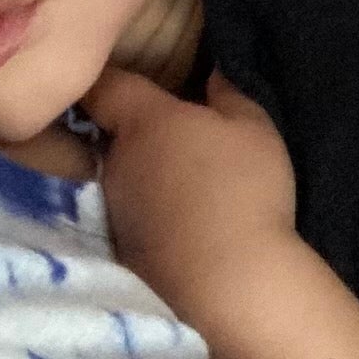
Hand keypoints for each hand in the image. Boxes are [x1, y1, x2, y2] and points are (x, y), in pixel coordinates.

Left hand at [81, 69, 297, 313]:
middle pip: (113, 135)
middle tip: (179, 135)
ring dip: (146, 176)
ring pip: (123, 179)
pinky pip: (133, 219)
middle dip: (136, 132)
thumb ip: (228, 92)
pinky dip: (152, 216)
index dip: (103, 75)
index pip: (103, 86)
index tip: (113, 71)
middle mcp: (116, 163)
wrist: (233, 286)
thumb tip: (210, 73)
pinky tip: (186, 227)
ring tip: (189, 186)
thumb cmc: (245, 191)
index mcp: (145, 123)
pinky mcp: (123, 254)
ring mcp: (115, 212)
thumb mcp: (254, 128)